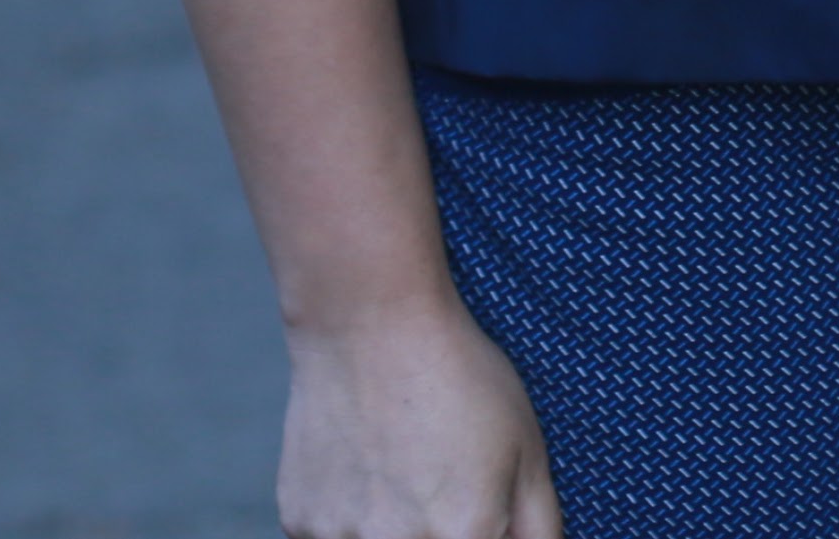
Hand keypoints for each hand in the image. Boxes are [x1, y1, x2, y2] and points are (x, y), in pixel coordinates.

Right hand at [278, 299, 562, 538]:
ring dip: (391, 530)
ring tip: (398, 471)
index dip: (479, 531)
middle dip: (439, 531)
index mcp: (465, 537)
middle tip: (434, 479)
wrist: (368, 322)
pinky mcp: (298, 523)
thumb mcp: (528, 449)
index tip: (471, 506)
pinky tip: (363, 468)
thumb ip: (540, 528)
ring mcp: (340, 538)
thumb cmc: (457, 376)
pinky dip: (349, 519)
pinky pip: (334, 538)